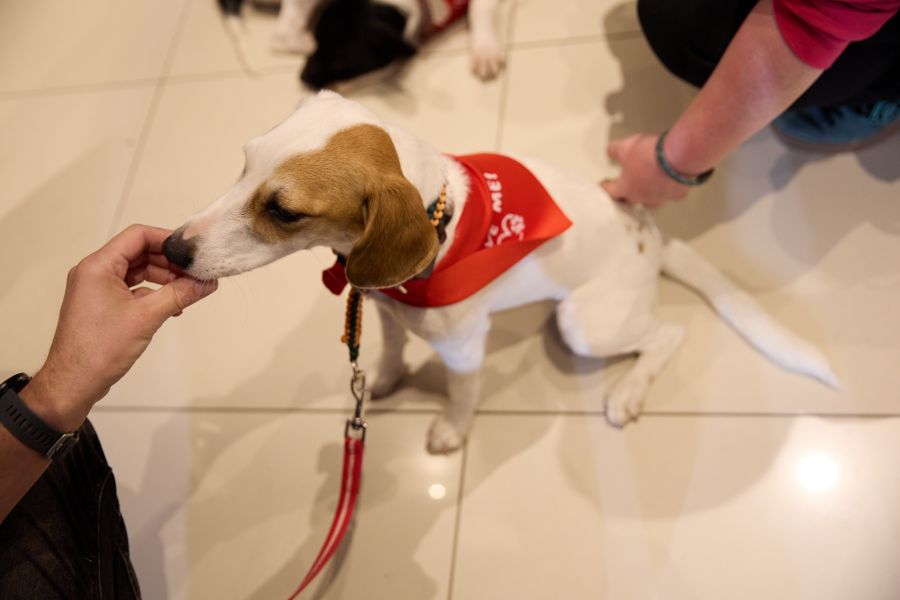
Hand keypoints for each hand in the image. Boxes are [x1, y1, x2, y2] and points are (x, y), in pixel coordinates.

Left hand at [20, 225, 217, 430]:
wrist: (74, 383)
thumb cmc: (100, 349)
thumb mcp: (147, 317)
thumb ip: (179, 295)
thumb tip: (207, 283)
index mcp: (98, 266)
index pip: (138, 236)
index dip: (167, 239)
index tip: (192, 250)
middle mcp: (94, 273)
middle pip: (139, 253)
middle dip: (169, 262)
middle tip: (196, 273)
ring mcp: (96, 290)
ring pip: (137, 272)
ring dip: (163, 279)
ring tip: (188, 290)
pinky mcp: (101, 306)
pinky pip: (132, 290)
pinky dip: (153, 294)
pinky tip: (172, 307)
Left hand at [600, 133, 689, 207]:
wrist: (679, 156)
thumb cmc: (651, 154)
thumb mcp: (625, 146)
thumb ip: (614, 150)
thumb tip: (610, 151)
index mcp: (627, 189)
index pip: (611, 191)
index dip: (607, 186)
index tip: (605, 185)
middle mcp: (643, 197)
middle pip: (631, 200)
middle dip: (627, 194)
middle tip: (626, 188)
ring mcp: (661, 198)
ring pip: (651, 201)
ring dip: (647, 195)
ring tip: (647, 188)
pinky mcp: (677, 194)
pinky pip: (671, 195)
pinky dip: (669, 190)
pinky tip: (669, 184)